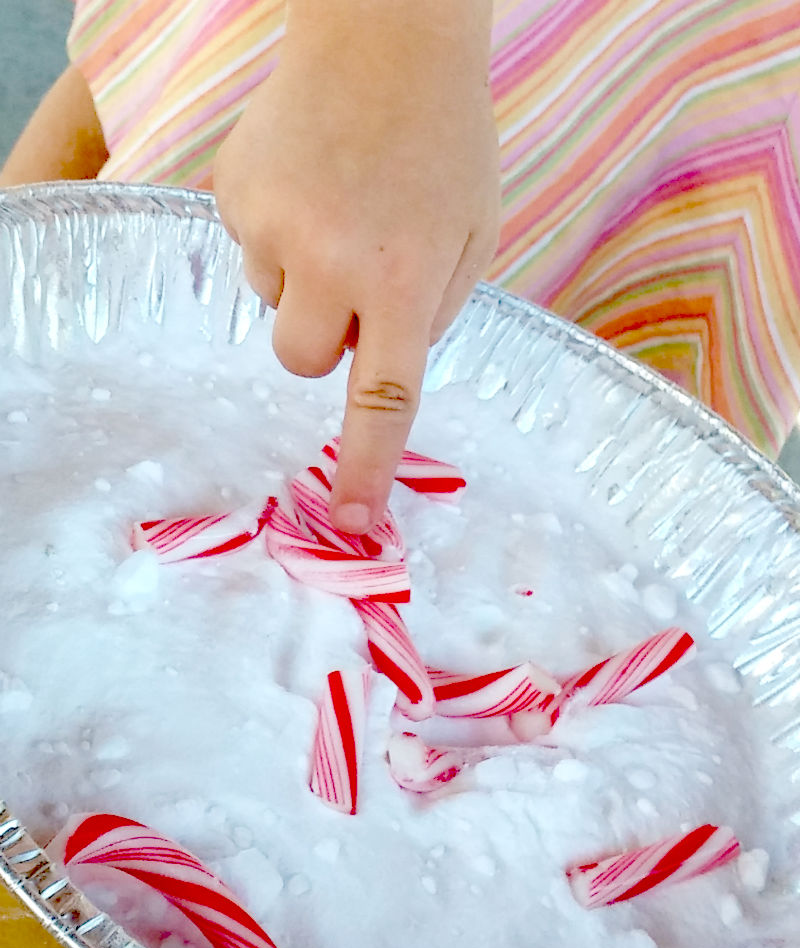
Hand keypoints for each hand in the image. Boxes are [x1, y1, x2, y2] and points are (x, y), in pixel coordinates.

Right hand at [214, 0, 498, 532]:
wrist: (384, 34)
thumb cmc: (446, 136)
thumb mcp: (476, 232)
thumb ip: (435, 312)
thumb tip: (381, 362)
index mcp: (406, 279)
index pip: (381, 399)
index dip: (366, 466)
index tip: (353, 521)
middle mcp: (332, 260)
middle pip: (301, 359)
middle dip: (325, 337)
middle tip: (355, 280)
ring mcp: (271, 224)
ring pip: (274, 300)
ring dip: (304, 275)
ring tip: (338, 205)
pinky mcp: (232, 192)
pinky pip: (250, 248)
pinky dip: (279, 230)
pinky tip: (310, 179)